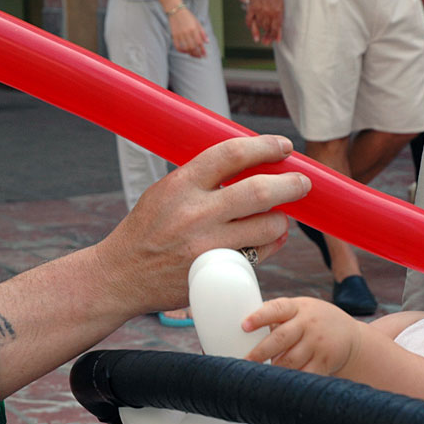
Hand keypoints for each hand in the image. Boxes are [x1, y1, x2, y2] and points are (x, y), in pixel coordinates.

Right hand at [96, 135, 311, 315]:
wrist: (121, 276)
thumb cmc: (147, 230)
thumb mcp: (165, 192)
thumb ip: (203, 179)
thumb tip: (250, 163)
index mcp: (181, 184)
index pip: (232, 154)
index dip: (264, 147)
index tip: (283, 147)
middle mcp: (196, 213)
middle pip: (260, 190)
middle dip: (290, 183)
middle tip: (302, 182)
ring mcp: (208, 245)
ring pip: (268, 226)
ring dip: (281, 219)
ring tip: (278, 216)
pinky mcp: (216, 272)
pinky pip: (261, 254)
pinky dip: (271, 244)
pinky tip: (268, 239)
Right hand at [169, 7, 207, 57]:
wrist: (175, 10)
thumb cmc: (188, 16)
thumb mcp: (197, 22)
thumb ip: (202, 32)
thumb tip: (207, 42)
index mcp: (194, 29)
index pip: (199, 43)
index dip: (202, 50)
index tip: (205, 55)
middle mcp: (187, 32)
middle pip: (193, 47)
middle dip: (197, 54)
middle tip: (200, 57)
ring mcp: (180, 34)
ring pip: (186, 48)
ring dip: (190, 53)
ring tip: (194, 55)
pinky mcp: (174, 35)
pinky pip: (177, 46)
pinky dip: (181, 51)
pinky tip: (185, 52)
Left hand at [241, 296, 358, 374]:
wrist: (350, 336)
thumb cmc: (314, 321)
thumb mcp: (299, 309)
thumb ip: (276, 314)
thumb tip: (242, 324)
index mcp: (296, 307)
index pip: (276, 309)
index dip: (259, 317)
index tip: (244, 326)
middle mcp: (308, 323)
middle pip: (280, 338)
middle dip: (260, 352)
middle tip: (245, 361)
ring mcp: (318, 342)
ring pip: (290, 360)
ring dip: (274, 368)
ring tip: (260, 374)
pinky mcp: (325, 360)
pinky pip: (305, 374)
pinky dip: (291, 380)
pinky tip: (281, 383)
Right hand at [245, 0, 282, 43]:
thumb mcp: (281, 4)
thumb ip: (279, 18)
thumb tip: (278, 33)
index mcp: (278, 11)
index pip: (276, 28)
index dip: (275, 36)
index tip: (275, 41)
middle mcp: (268, 11)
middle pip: (267, 27)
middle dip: (267, 35)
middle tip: (266, 41)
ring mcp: (259, 10)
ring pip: (259, 25)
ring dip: (260, 30)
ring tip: (261, 33)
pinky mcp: (251, 7)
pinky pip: (249, 20)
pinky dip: (250, 26)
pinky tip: (252, 28)